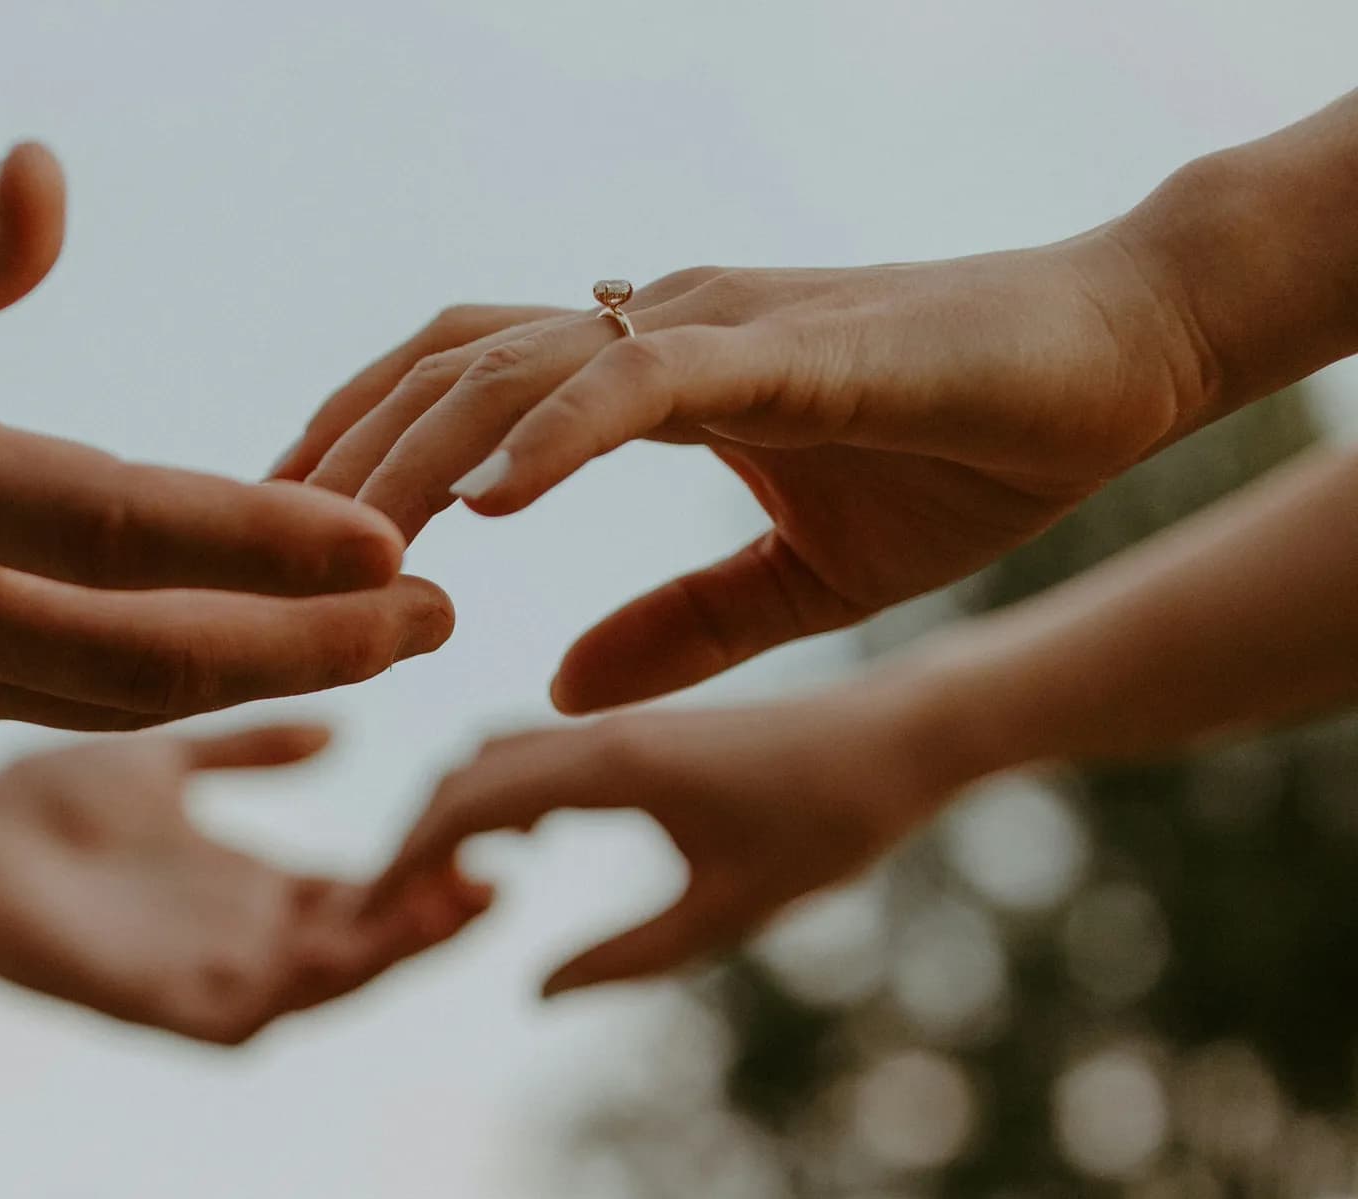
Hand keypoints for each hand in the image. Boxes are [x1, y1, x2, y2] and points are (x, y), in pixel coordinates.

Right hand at [0, 144, 446, 734]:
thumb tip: (54, 187)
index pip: (114, 532)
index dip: (264, 545)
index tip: (399, 545)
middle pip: (142, 662)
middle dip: (309, 647)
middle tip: (441, 617)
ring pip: (99, 699)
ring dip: (248, 669)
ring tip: (372, 628)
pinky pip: (44, 698)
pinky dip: (152, 672)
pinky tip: (222, 626)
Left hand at [0, 725, 489, 1043]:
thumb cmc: (39, 803)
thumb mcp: (166, 758)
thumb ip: (247, 747)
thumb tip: (336, 725)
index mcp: (250, 886)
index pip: (368, 887)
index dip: (430, 858)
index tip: (493, 810)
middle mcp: (239, 936)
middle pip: (366, 939)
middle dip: (436, 911)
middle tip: (499, 860)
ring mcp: (200, 973)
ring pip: (325, 980)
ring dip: (393, 949)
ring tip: (452, 899)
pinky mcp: (153, 1003)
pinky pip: (250, 1013)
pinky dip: (307, 984)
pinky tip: (348, 945)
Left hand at [287, 231, 1210, 712]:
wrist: (1124, 364)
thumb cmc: (972, 451)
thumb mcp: (798, 580)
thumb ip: (678, 627)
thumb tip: (558, 683)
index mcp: (652, 372)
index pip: (464, 381)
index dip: (367, 447)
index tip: (293, 533)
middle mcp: (658, 325)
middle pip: (448, 362)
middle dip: (346, 451)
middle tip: (264, 546)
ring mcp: (713, 326)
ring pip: (513, 364)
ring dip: (416, 455)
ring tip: (346, 548)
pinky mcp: (784, 346)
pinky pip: (636, 378)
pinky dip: (550, 435)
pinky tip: (485, 509)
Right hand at [366, 688, 957, 997]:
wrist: (900, 735)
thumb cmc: (830, 821)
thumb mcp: (732, 910)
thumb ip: (630, 957)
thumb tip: (533, 993)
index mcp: (612, 766)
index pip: (467, 802)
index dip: (407, 859)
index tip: (370, 915)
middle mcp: (599, 732)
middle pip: (463, 774)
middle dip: (415, 841)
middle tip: (390, 915)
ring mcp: (615, 725)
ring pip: (495, 756)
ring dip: (455, 814)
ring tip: (447, 890)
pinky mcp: (637, 729)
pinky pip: (536, 751)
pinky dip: (501, 795)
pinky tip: (530, 847)